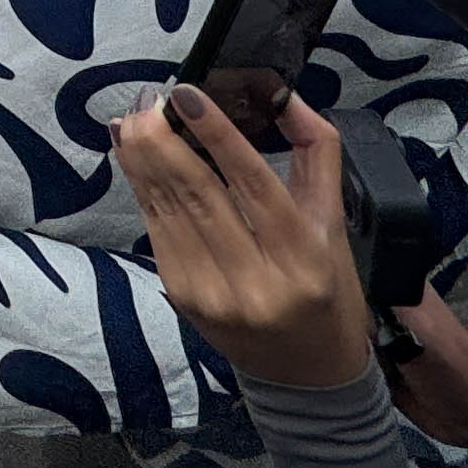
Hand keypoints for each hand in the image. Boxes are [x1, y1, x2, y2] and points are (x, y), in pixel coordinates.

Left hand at [113, 80, 373, 389]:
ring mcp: (215, 296)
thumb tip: (280, 92)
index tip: (186, 95)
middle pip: (200, 196)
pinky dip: (144, 192)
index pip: (254, 184)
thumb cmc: (327, 287)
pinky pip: (159, 233)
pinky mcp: (185, 301)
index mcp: (305, 257)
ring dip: (143, 161)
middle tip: (148, 100)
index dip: (218, 135)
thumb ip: (315, 151)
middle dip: (164, 141)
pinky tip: (136, 161)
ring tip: (132, 120)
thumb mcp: (334, 222)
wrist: (307, 375)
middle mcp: (257, 281)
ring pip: (170, 211)